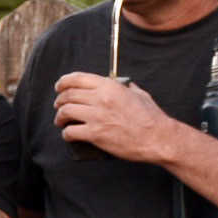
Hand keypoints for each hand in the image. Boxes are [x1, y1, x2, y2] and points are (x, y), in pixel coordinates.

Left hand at [52, 72, 174, 161]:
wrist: (158, 139)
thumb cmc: (151, 117)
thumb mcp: (139, 94)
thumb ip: (124, 86)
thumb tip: (116, 83)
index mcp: (110, 86)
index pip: (77, 78)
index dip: (63, 82)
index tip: (59, 87)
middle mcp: (101, 99)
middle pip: (68, 95)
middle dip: (59, 100)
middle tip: (59, 106)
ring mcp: (97, 117)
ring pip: (65, 112)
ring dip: (59, 117)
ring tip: (61, 121)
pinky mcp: (95, 134)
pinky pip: (70, 132)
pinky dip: (66, 134)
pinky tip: (68, 135)